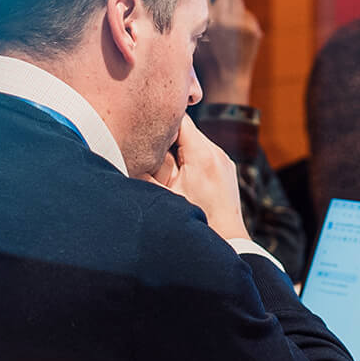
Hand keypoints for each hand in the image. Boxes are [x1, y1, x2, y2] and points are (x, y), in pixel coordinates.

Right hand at [149, 115, 249, 240]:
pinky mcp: (226, 170)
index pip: (180, 119)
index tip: (146, 131)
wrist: (228, 241)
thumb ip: (148, 169)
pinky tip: (182, 178)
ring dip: (179, 150)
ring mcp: (224, 161)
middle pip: (186, 130)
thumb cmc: (196, 220)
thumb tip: (132, 150)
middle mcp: (217, 153)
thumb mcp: (164, 195)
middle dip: (168, 138)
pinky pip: (205, 154)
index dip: (161, 122)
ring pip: (195, 141)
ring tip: (168, 170)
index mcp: (202, 154)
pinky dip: (191, 159)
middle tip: (152, 154)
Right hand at [194, 0, 263, 105]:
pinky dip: (241, 19)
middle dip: (219, 1)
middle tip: (216, 10)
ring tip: (226, 21)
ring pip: (237, 2)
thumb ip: (197, 17)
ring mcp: (245, 27)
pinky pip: (246, 15)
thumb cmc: (206, 59)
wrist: (227, 79)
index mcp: (211, 23)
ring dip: (230, 8)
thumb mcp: (195, 37)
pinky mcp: (255, 31)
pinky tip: (235, 32)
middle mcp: (230, 22)